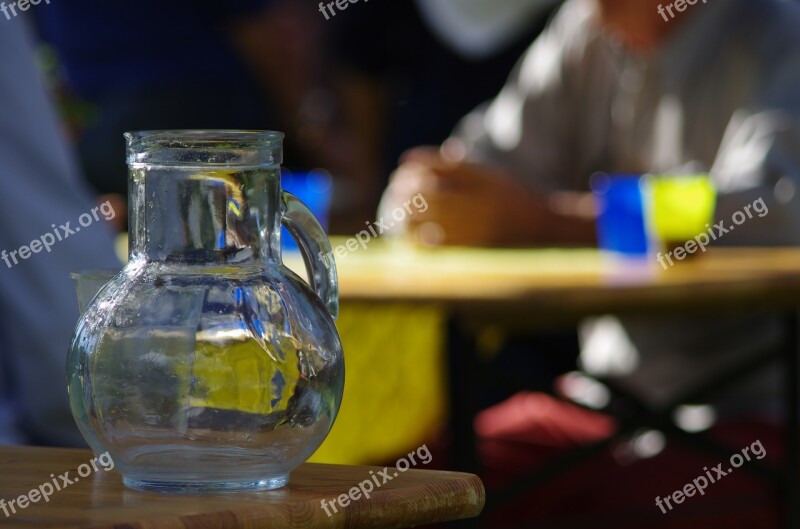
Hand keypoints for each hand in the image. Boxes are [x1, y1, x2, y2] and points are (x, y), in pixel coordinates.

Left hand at [379, 147, 595, 246]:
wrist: (546, 228)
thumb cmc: (513, 200)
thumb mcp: (491, 177)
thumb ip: (459, 167)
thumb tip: (416, 160)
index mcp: (485, 178)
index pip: (445, 165)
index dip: (419, 164)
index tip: (402, 167)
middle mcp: (482, 200)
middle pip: (433, 192)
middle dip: (407, 192)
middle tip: (394, 194)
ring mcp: (480, 224)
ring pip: (433, 218)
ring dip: (410, 217)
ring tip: (397, 218)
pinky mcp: (479, 246)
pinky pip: (443, 243)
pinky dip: (424, 240)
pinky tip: (414, 240)